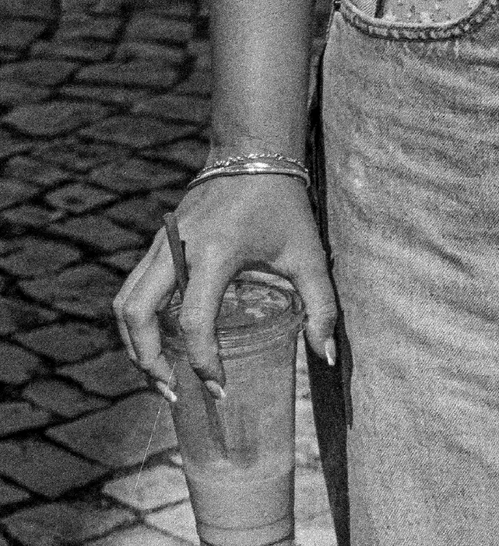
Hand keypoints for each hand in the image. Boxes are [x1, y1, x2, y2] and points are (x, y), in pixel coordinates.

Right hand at [113, 173, 336, 399]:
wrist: (252, 153)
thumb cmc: (284, 207)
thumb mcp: (309, 257)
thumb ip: (322, 308)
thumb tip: (326, 358)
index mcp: (214, 254)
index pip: (195, 321)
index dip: (203, 361)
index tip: (220, 388)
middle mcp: (177, 249)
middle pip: (137, 314)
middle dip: (149, 360)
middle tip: (174, 391)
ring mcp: (160, 245)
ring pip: (125, 303)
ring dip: (135, 345)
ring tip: (161, 376)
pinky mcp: (156, 246)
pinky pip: (133, 290)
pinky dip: (138, 324)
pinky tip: (161, 347)